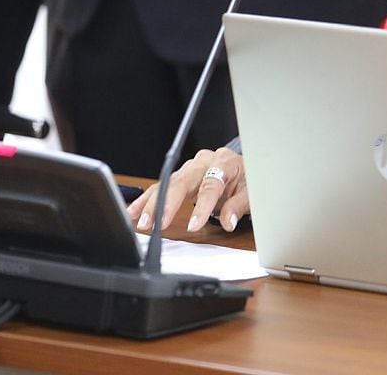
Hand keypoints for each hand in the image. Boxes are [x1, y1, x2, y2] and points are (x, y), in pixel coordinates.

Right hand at [127, 148, 249, 233]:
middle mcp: (204, 161)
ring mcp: (191, 168)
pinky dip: (147, 200)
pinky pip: (162, 186)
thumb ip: (238, 206)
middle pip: (182, 180)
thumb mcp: (252, 193)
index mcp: (224, 161)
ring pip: (168, 182)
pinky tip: (134, 212)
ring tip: (142, 222)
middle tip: (157, 223)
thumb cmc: (250, 181)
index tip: (193, 225)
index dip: (202, 206)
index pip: (211, 184)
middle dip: (167, 203)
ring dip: (152, 204)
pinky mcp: (182, 176)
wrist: (248, 169)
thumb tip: (228, 222)